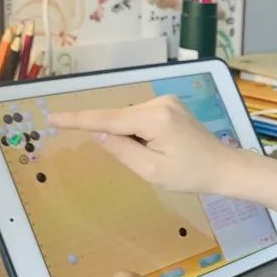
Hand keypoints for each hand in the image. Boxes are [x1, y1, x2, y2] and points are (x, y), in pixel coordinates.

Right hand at [49, 95, 239, 194]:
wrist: (225, 167)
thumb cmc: (191, 175)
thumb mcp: (152, 170)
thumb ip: (121, 150)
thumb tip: (99, 133)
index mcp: (154, 118)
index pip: (106, 118)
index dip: (77, 120)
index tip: (52, 118)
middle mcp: (158, 102)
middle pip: (120, 119)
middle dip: (120, 140)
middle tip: (148, 161)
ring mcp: (165, 101)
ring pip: (129, 119)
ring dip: (132, 138)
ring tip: (160, 156)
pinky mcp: (169, 106)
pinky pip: (140, 118)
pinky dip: (139, 133)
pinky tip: (161, 149)